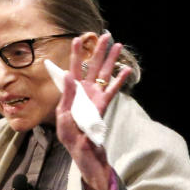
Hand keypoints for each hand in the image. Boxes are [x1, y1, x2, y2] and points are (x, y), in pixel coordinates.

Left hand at [56, 34, 131, 189]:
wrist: (84, 154)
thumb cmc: (70, 138)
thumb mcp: (64, 117)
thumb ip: (67, 95)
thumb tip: (69, 75)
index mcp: (70, 94)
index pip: (73, 70)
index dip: (76, 55)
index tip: (77, 39)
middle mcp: (84, 93)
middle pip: (92, 68)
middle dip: (98, 51)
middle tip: (105, 35)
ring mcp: (95, 99)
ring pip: (104, 75)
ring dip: (111, 60)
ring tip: (118, 45)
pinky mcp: (104, 107)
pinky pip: (113, 91)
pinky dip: (120, 80)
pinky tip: (126, 69)